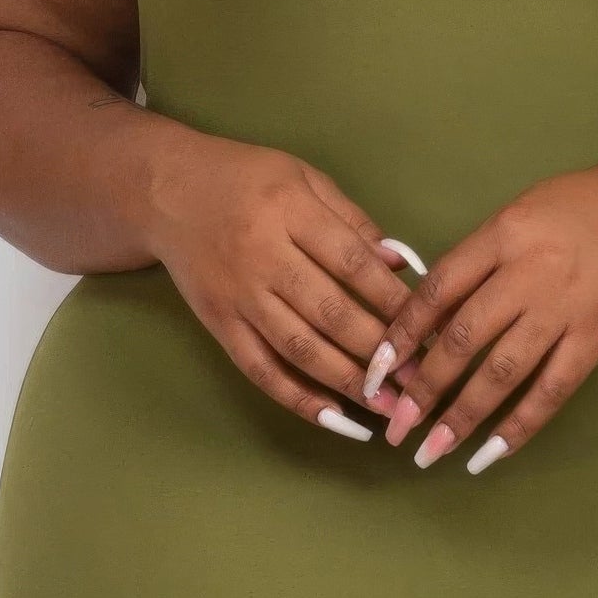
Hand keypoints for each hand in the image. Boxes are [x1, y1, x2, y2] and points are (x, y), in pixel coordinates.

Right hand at [145, 128, 425, 440]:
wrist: (166, 191)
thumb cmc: (246, 179)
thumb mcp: (303, 178)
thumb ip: (353, 221)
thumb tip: (402, 265)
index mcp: (290, 212)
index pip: (353, 264)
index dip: (394, 301)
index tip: (431, 329)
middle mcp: (262, 256)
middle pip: (330, 312)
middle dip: (379, 351)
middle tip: (419, 379)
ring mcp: (238, 295)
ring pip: (298, 348)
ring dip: (347, 383)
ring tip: (388, 406)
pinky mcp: (218, 324)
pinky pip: (260, 370)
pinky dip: (298, 399)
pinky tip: (335, 419)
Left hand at [360, 160, 597, 471]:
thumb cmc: (574, 211)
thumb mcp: (514, 219)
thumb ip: (474, 265)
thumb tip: (427, 324)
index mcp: (502, 237)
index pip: (438, 290)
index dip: (402, 333)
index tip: (374, 370)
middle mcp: (530, 274)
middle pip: (464, 338)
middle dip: (424, 387)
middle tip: (395, 425)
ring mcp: (565, 310)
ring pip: (503, 372)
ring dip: (463, 416)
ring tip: (432, 450)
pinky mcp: (596, 339)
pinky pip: (552, 391)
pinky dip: (519, 426)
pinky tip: (491, 453)